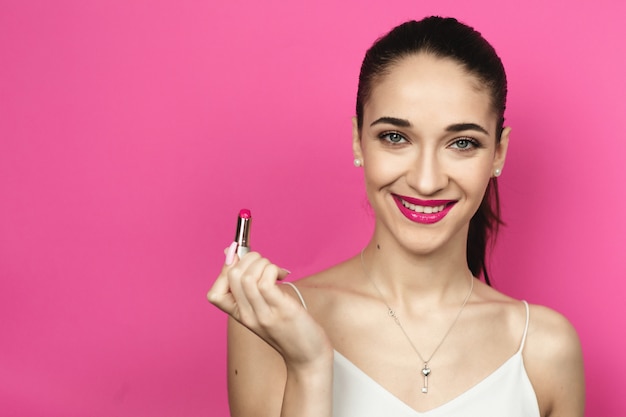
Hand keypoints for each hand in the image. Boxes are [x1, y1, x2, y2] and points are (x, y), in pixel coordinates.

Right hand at [207, 243, 331, 367]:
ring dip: (262, 263)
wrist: (308, 357)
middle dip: (248, 258)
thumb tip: (232, 252)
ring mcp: (262, 314)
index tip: (244, 263)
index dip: (225, 271)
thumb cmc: (288, 328)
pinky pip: (266, 282)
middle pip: (232, 276)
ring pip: (246, 277)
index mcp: (239, 315)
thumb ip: (248, 285)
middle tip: (264, 264)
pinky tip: (282, 275)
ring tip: (274, 270)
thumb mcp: (262, 306)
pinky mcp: (281, 311)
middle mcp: (247, 315)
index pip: (214, 293)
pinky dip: (272, 270)